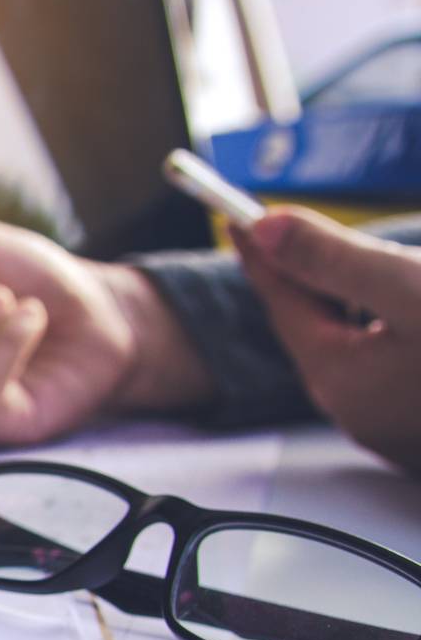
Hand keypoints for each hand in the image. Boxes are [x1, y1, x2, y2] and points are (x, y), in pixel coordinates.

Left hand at [236, 208, 420, 473]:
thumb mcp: (414, 290)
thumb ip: (335, 261)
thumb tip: (266, 230)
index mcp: (337, 376)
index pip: (281, 299)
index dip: (262, 250)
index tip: (237, 214)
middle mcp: (356, 408)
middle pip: (318, 323)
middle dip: (317, 274)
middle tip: (298, 232)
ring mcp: (394, 426)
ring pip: (361, 342)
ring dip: (366, 298)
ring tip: (388, 267)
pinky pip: (398, 364)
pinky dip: (401, 324)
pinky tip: (418, 306)